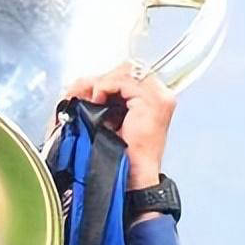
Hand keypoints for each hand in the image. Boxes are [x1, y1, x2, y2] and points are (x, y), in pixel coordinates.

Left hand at [63, 64, 175, 188]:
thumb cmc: (124, 156)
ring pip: (124, 71)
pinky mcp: (152, 100)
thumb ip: (107, 101)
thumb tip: (85, 85)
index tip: (88, 92)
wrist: (133, 175)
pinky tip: (97, 101)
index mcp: (154, 99)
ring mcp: (159, 96)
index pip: (130, 75)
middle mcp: (160, 94)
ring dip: (102, 83)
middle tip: (84, 93)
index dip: (107, 80)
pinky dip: (104, 87)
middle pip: (128, 69)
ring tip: (92, 100)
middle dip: (102, 79)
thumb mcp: (113, 122)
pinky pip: (122, 80)